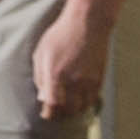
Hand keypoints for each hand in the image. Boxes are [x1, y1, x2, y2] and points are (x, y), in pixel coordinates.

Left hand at [27, 0, 115, 123]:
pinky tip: (80, 101)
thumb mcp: (41, 53)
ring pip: (82, 107)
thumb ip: (40, 77)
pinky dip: (86, 104)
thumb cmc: (59, 36)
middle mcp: (73, 81)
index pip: (53, 105)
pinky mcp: (99, 78)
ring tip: (67, 108)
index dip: (49, 114)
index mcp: (56, 75)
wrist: (87, 24)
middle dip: (61, 114)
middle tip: (56, 113)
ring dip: (74, 110)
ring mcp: (88, 81)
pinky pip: (93, 99)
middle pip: (68, 110)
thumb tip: (42, 97)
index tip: (46, 114)